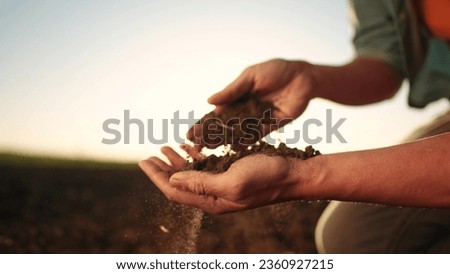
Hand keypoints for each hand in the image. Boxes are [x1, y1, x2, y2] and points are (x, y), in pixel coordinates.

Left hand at [139, 146, 302, 213]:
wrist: (292, 175)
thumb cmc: (265, 178)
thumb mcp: (232, 181)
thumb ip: (201, 183)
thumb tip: (171, 181)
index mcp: (211, 200)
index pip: (174, 191)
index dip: (156, 177)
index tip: (143, 161)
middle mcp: (214, 195)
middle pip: (179, 184)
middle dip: (162, 169)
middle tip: (149, 155)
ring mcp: (222, 185)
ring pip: (191, 175)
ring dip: (177, 162)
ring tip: (165, 147)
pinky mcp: (230, 174)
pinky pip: (206, 168)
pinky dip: (195, 157)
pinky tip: (189, 148)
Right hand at [187, 59, 315, 146]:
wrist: (303, 76)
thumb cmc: (276, 71)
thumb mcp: (251, 77)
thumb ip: (232, 90)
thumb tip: (209, 101)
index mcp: (238, 98)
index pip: (217, 113)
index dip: (204, 123)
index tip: (190, 133)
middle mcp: (246, 111)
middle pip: (225, 126)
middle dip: (210, 135)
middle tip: (195, 146)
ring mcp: (258, 120)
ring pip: (238, 133)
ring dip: (224, 140)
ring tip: (211, 148)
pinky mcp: (272, 125)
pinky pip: (257, 135)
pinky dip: (246, 140)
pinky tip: (235, 146)